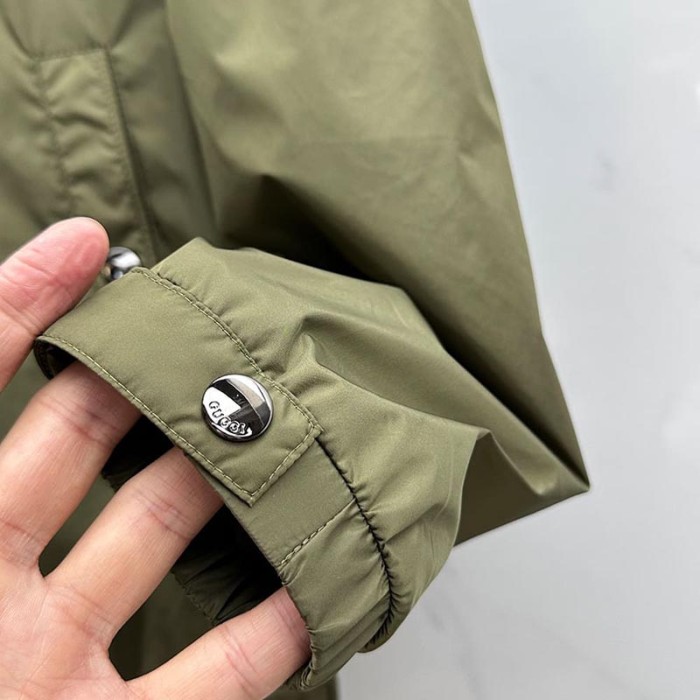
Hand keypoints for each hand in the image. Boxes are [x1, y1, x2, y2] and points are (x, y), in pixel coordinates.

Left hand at [0, 219, 309, 699]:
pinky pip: (219, 675)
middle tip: (221, 331)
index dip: (23, 304)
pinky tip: (319, 586)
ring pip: (167, 547)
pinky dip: (273, 631)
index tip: (91, 243)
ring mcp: (64, 661)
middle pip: (89, 448)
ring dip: (227, 493)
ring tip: (288, 430)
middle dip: (152, 384)